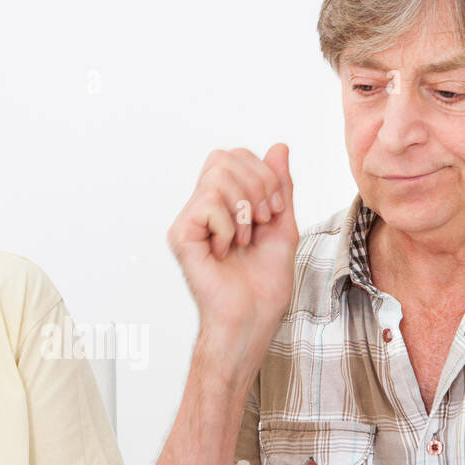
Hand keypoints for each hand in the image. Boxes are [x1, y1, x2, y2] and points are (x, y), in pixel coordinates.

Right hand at [166, 144, 299, 351]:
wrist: (253, 316)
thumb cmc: (264, 283)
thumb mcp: (282, 225)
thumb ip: (280, 186)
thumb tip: (279, 147)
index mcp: (224, 203)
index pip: (235, 156)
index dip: (263, 173)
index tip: (275, 209)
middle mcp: (203, 208)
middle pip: (224, 157)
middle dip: (257, 184)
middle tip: (262, 220)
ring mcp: (190, 221)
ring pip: (216, 175)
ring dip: (243, 206)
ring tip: (245, 238)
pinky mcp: (181, 235)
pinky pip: (207, 202)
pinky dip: (228, 225)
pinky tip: (226, 249)